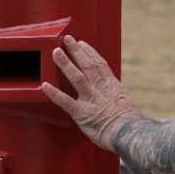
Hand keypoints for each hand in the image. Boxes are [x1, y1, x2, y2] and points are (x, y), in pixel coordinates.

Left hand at [41, 35, 141, 151]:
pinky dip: (54, 93)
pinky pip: (66, 102)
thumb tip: (114, 94)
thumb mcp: (125, 103)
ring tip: (56, 52)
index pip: (99, 64)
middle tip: (66, 39)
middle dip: (76, 51)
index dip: (89, 52)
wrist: (129, 133)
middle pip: (87, 65)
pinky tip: (45, 85)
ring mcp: (90, 100)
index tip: (82, 43)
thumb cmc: (129, 123)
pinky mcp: (82, 114)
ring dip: (66, 64)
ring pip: (77, 77)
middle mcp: (100, 89)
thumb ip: (115, 95)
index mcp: (112, 86)